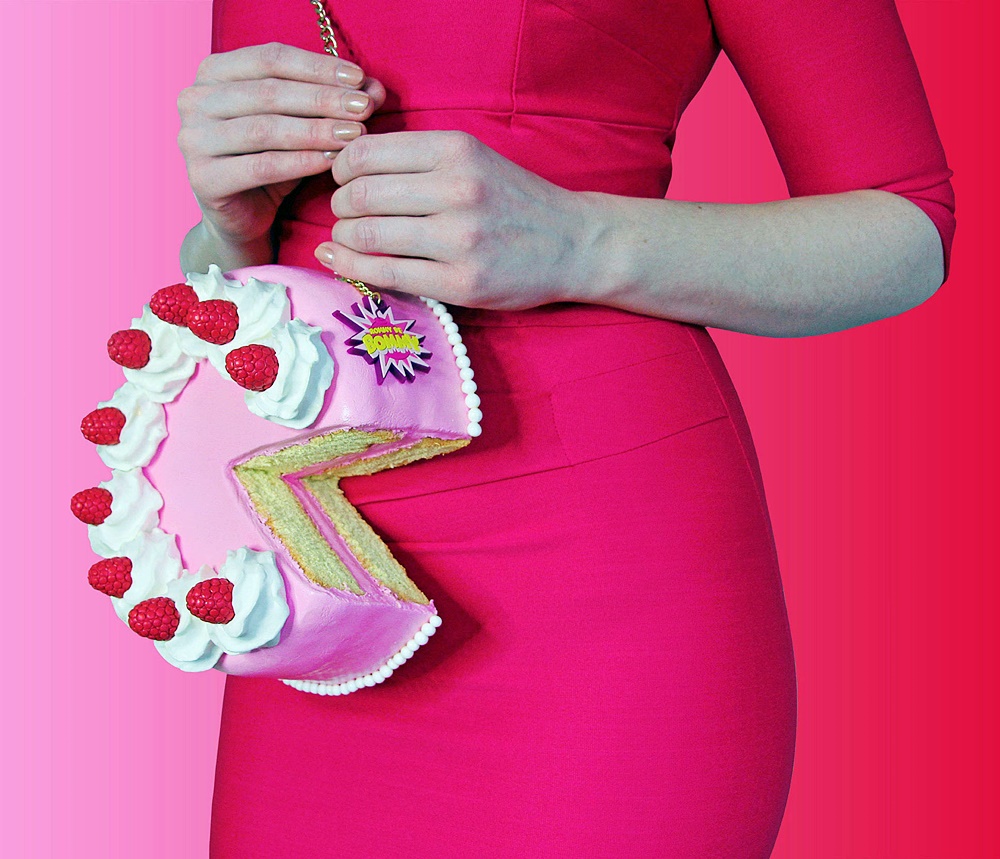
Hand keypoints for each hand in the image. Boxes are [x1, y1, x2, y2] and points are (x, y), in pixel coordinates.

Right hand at [178, 42, 386, 249]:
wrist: (244, 219)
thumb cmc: (274, 163)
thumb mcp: (305, 127)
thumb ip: (335, 104)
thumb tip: (375, 88)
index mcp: (213, 73)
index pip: (270, 58)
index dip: (317, 67)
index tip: (359, 78)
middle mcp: (194, 100)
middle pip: (269, 92)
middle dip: (323, 99)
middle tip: (364, 107)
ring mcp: (192, 139)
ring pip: (265, 128)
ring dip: (315, 130)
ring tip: (354, 134)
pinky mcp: (203, 178)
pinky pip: (261, 166)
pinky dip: (300, 162)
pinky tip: (332, 160)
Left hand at [315, 131, 590, 308]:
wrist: (575, 243)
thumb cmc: (517, 201)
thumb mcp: (474, 159)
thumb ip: (419, 159)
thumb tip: (348, 168)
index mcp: (456, 150)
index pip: (367, 153)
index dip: (341, 168)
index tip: (342, 180)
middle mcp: (457, 190)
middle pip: (361, 194)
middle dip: (339, 205)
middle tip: (343, 213)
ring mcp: (460, 239)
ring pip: (369, 234)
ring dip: (344, 237)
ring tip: (348, 238)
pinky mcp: (461, 282)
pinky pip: (387, 273)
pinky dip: (353, 266)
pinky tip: (340, 259)